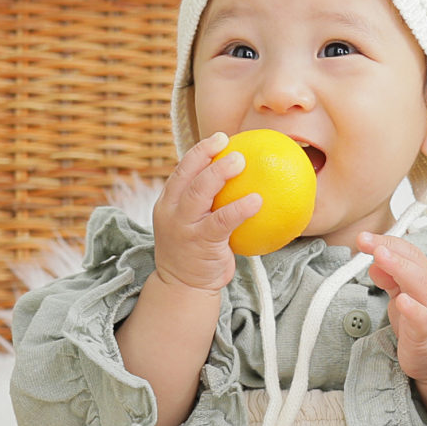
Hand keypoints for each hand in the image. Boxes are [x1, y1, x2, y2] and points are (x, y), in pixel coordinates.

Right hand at [151, 132, 260, 293]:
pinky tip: (258, 200)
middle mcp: (171, 212)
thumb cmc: (195, 251)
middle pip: (188, 175)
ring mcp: (183, 227)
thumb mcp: (192, 223)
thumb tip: (239, 181)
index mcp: (168, 203)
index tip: (220, 138)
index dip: (200, 152)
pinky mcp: (200, 243)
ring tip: (242, 161)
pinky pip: (222, 221)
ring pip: (199, 192)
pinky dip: (239, 208)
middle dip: (208, 155)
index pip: (181, 170)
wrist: (183, 287)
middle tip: (233, 147)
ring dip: (220, 173)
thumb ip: (206, 204)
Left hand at [355, 232, 426, 423]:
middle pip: (414, 263)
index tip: (363, 238)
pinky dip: (413, 309)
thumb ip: (389, 277)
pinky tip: (401, 301)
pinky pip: (423, 319)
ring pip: (420, 284)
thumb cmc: (422, 322)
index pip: (407, 252)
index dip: (385, 242)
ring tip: (380, 257)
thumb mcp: (402, 295)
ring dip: (399, 268)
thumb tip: (373, 261)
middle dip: (390, 249)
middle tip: (368, 242)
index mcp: (425, 276)